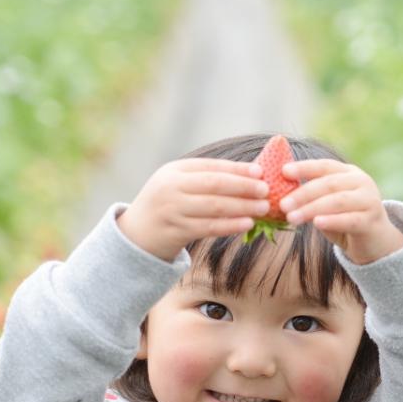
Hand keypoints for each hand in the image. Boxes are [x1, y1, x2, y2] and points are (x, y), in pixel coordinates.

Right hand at [118, 159, 269, 260]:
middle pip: (215, 185)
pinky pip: (209, 227)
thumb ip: (204, 178)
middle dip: (244, 186)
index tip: (260, 171)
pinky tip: (247, 224)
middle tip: (266, 190)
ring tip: (263, 208)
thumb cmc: (166, 206)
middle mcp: (171, 187)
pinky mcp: (176, 231)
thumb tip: (248, 174)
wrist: (136, 235)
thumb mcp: (177, 184)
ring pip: (215, 207)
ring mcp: (173, 210)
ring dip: (242, 207)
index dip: (237, 169)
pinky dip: (230, 225)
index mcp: (174, 170)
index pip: (211, 167)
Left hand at [279, 160, 402, 263]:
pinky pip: (350, 220)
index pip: (325, 166)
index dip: (304, 167)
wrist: (375, 243)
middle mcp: (362, 182)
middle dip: (303, 194)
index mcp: (349, 173)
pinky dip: (332, 220)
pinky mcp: (372, 221)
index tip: (284, 171)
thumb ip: (311, 199)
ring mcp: (369, 200)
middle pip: (329, 184)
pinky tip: (317, 223)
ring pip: (337, 201)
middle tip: (282, 204)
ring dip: (312, 209)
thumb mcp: (327, 207)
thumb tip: (282, 197)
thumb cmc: (345, 222)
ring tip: (292, 218)